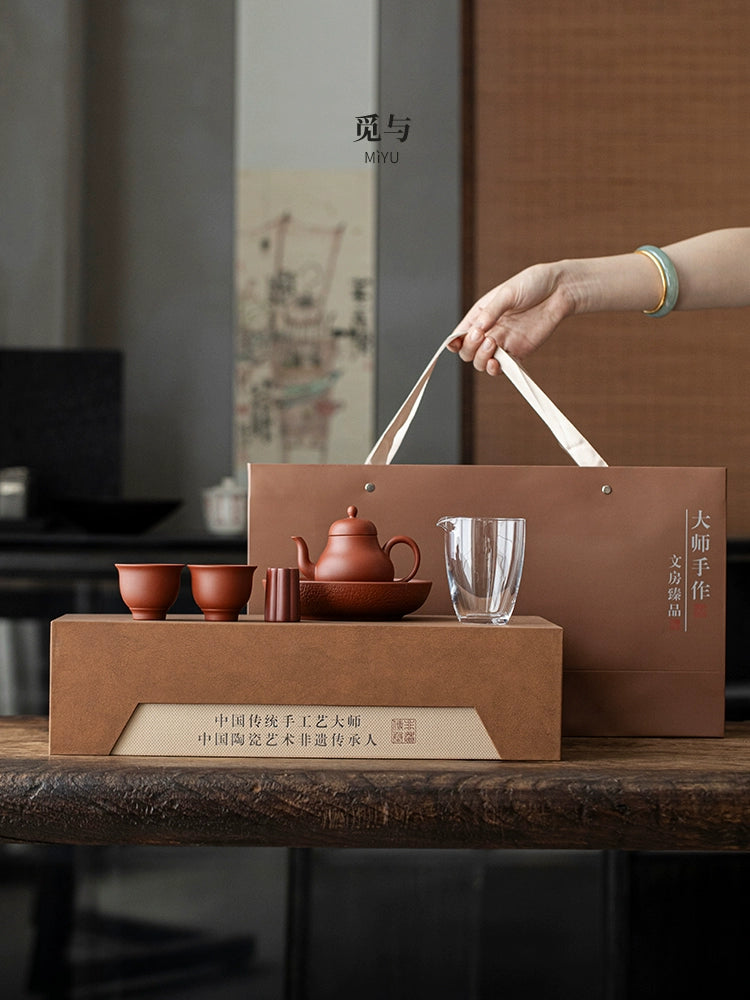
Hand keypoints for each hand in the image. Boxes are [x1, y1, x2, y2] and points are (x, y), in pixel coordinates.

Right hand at [447, 263, 574, 373]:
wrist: (560, 290)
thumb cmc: (533, 284)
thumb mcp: (508, 293)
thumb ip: (491, 312)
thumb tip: (476, 329)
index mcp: (481, 314)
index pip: (460, 333)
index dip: (455, 341)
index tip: (457, 341)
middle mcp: (489, 330)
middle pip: (468, 351)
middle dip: (470, 348)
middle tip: (483, 337)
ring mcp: (503, 342)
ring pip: (482, 361)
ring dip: (481, 358)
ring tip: (492, 344)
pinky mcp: (519, 352)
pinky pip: (504, 367)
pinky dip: (496, 369)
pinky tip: (496, 364)